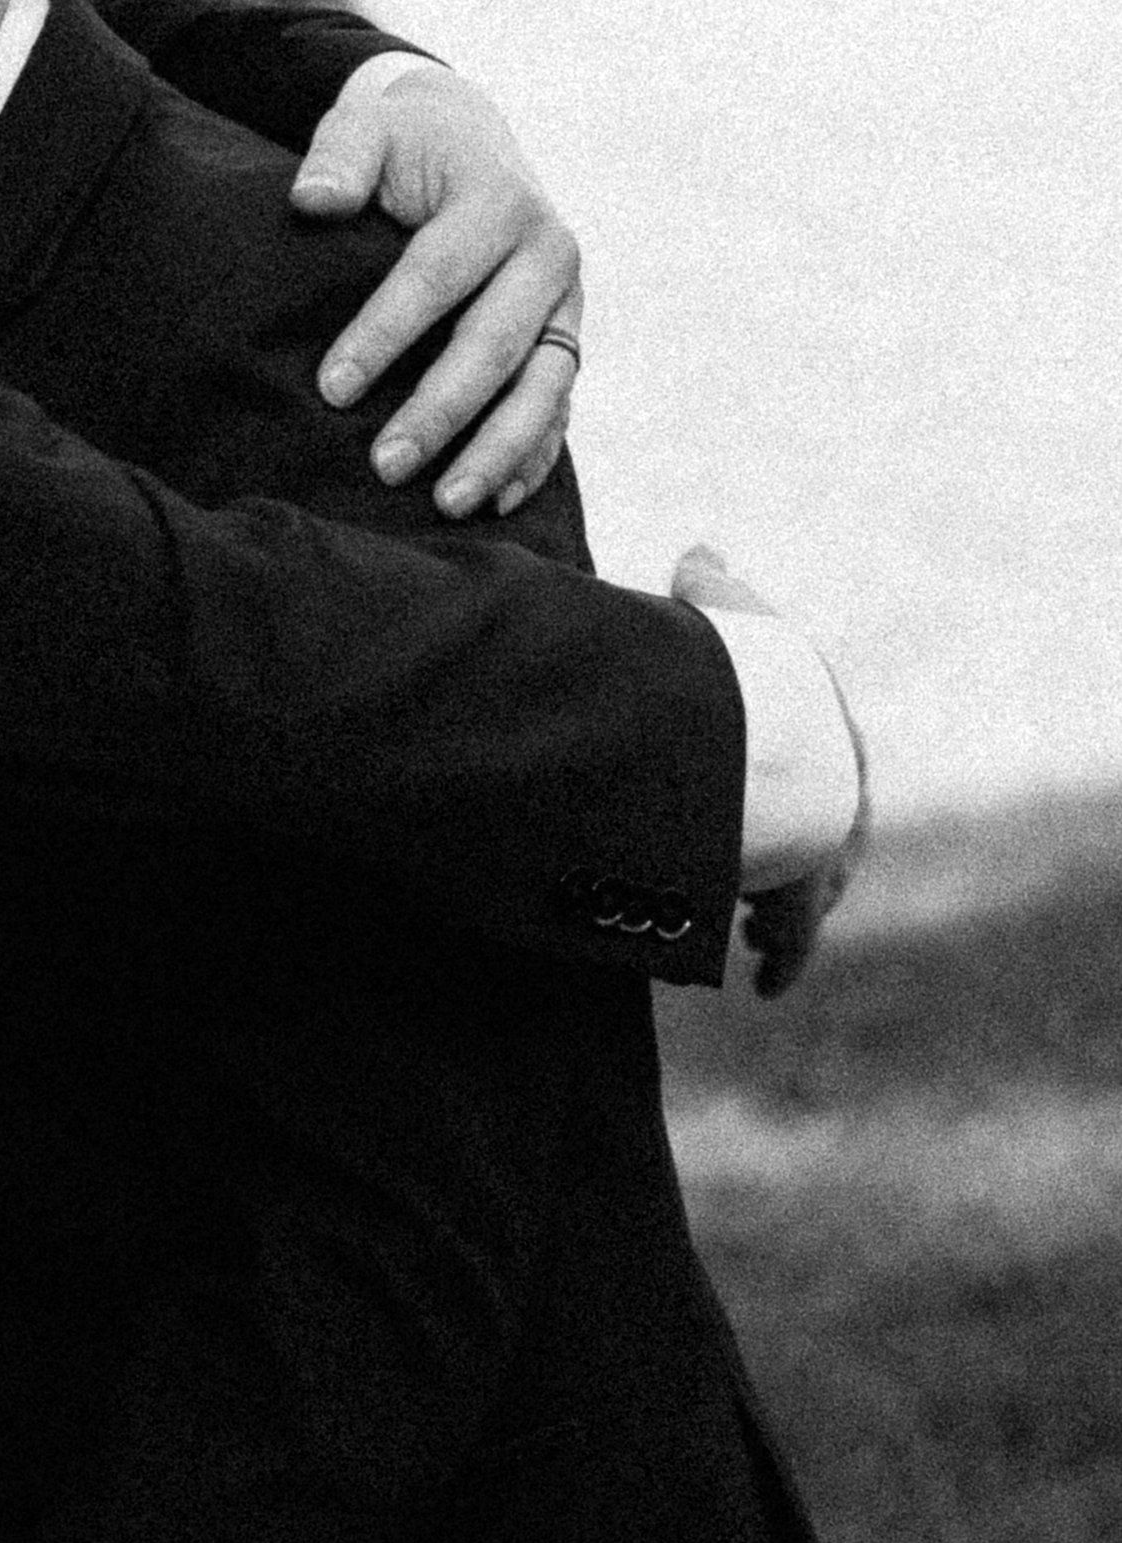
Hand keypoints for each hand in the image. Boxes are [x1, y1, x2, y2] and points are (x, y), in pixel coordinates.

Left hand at [293, 62, 581, 517]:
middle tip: (385, 464)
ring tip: (444, 502)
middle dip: (442, 410)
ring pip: (542, 387)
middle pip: (496, 343)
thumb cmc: (402, 143)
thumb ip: (339, 156)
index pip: (438, 275)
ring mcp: (566, 304)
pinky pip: (558, 406)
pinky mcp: (566, 340)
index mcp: (499, 200)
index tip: (332, 389)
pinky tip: (499, 503)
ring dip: (497, 451)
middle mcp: (548, 254)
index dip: (386, 333)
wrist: (466, 140)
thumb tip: (312, 201)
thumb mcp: (366, 127)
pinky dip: (533, 456)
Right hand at [672, 542, 869, 994]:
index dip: (794, 782)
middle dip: (797, 858)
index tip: (772, 805)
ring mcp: (825, 860)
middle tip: (761, 877)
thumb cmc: (742, 672)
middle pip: (828, 840)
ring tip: (751, 927)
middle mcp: (842, 803)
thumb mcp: (724, 613)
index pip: (827, 767)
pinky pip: (793, 946)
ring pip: (813, 896)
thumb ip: (709, 589)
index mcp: (830, 737)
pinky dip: (782, 964)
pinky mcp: (801, 905)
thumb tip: (698, 556)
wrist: (768, 743)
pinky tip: (768, 986)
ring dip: (784, 912)